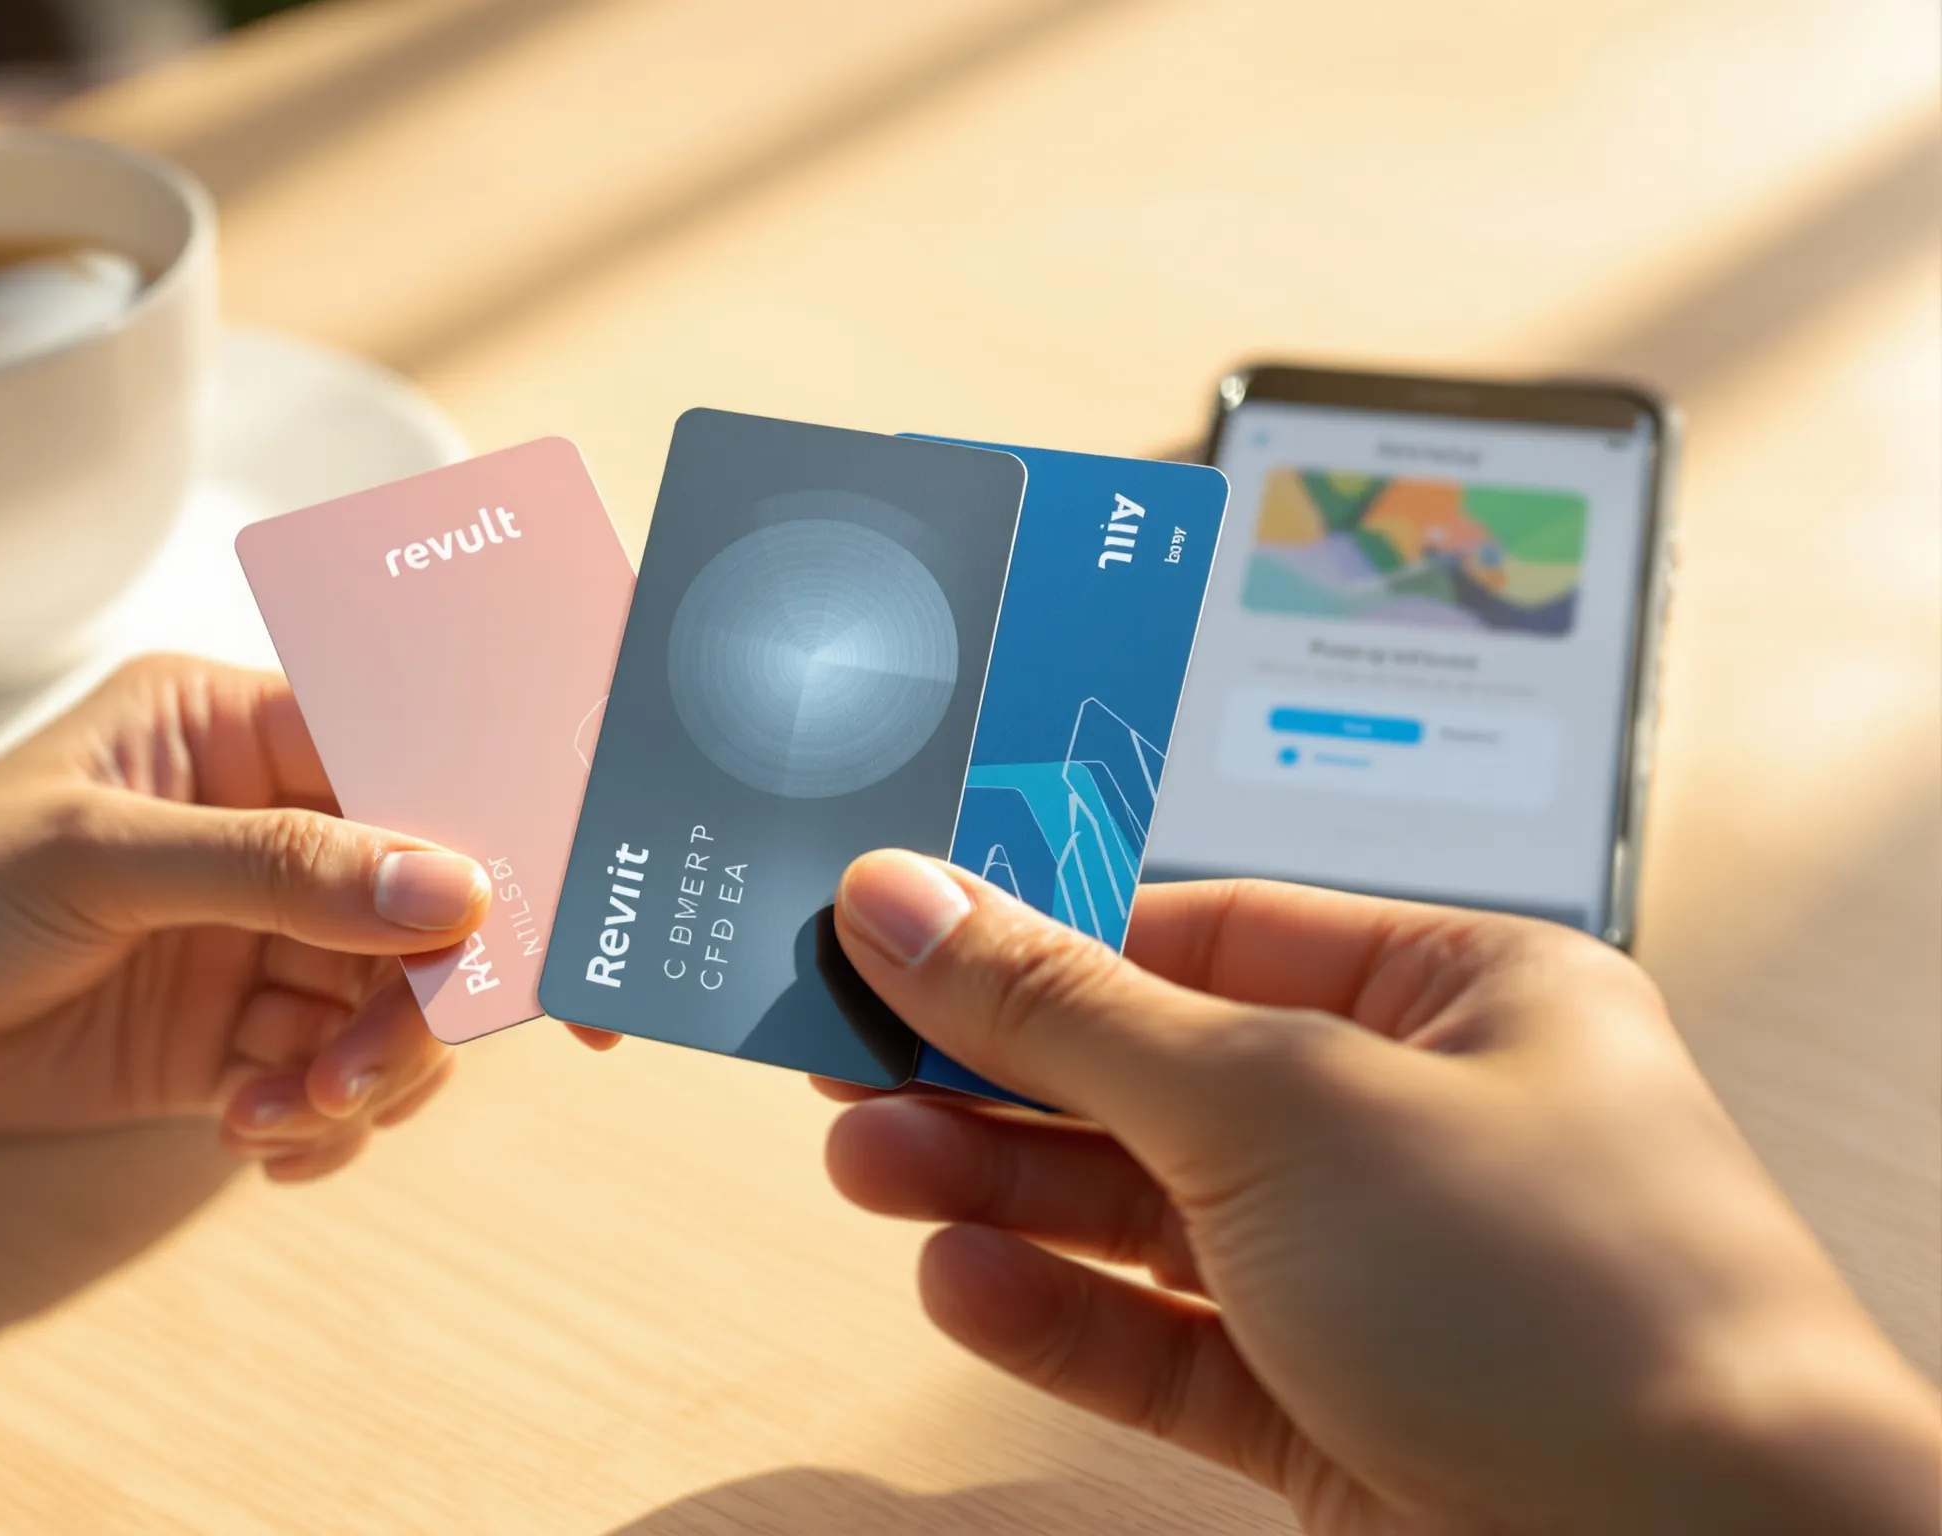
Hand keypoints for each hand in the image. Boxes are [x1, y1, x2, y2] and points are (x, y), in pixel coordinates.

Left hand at [0, 655, 487, 1178]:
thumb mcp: (100, 858)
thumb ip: (278, 869)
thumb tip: (451, 888)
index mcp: (243, 731)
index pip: (415, 760)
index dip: (500, 835)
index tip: (562, 928)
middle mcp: (272, 828)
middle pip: (425, 905)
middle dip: (416, 1000)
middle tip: (360, 1073)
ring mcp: (259, 936)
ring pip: (392, 1005)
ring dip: (362, 1076)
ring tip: (269, 1114)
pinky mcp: (236, 1034)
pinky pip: (336, 1079)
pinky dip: (320, 1122)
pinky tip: (250, 1139)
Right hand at [823, 855, 1940, 1534]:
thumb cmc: (1566, 1300)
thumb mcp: (1281, 1103)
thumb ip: (1069, 1010)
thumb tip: (902, 897)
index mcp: (1463, 998)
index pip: (1207, 933)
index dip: (1041, 934)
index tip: (892, 933)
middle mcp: (1424, 1132)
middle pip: (1156, 1077)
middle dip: (995, 1076)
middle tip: (841, 1068)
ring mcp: (1382, 1286)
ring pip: (1146, 1220)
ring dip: (1000, 1193)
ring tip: (865, 1169)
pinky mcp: (1343, 1420)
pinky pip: (1169, 1348)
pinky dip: (1061, 1319)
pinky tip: (961, 1285)